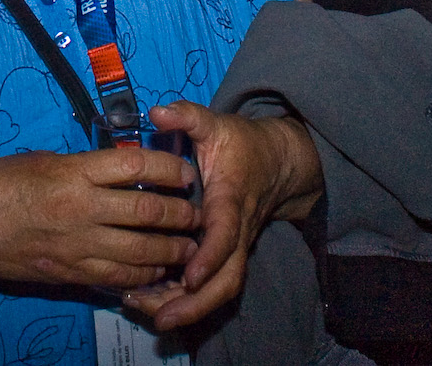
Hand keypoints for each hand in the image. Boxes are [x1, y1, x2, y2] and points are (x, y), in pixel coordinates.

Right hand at [0, 146, 199, 289]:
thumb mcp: (40, 160)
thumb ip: (82, 166)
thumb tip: (117, 168)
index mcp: (71, 172)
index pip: (136, 165)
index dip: (168, 166)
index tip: (185, 169)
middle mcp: (79, 210)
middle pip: (146, 212)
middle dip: (180, 213)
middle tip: (197, 212)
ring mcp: (75, 246)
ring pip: (140, 252)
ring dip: (170, 250)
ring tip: (189, 246)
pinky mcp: (68, 273)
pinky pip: (116, 278)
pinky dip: (142, 275)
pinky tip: (155, 270)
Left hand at [126, 102, 323, 330]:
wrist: (279, 162)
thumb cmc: (243, 144)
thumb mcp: (216, 123)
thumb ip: (189, 116)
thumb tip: (159, 111)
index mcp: (231, 200)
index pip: (225, 234)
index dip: (209, 256)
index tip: (190, 276)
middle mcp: (237, 231)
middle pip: (227, 279)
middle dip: (197, 303)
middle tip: (162, 320)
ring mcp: (234, 247)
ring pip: (221, 289)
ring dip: (190, 308)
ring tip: (153, 318)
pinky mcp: (227, 255)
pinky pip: (213, 286)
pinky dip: (188, 299)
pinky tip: (156, 304)